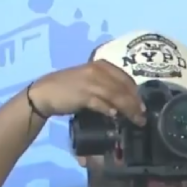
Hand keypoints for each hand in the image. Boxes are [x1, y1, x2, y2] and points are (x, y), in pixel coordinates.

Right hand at [28, 61, 146, 123]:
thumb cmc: (67, 88)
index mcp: (101, 66)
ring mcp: (90, 82)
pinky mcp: (83, 95)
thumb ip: (105, 87)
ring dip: (127, 109)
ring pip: (115, 95)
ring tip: (135, 120)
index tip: (142, 107)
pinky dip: (109, 109)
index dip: (136, 93)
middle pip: (123, 88)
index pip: (125, 79)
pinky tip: (114, 116)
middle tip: (142, 117)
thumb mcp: (89, 81)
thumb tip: (122, 102)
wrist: (44, 92)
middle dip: (135, 104)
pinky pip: (100, 103)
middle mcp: (98, 71)